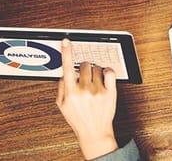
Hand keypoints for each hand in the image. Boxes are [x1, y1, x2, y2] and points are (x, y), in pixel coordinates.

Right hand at [56, 41, 119, 160]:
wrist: (94, 131)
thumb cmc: (78, 118)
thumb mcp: (62, 106)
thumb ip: (61, 88)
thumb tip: (64, 74)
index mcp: (70, 92)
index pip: (67, 67)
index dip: (66, 52)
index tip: (66, 41)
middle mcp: (84, 90)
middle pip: (84, 65)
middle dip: (83, 68)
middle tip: (85, 76)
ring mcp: (98, 91)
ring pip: (97, 68)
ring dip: (95, 71)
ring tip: (94, 83)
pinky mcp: (111, 92)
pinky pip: (110, 72)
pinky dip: (107, 72)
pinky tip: (104, 78)